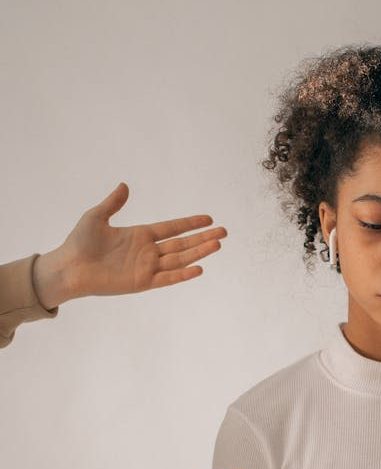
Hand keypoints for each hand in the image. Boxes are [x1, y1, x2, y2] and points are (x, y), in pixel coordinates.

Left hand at [33, 182, 227, 308]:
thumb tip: (125, 186)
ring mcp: (147, 268)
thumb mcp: (96, 217)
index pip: (173, 228)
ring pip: (180, 259)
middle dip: (203, 238)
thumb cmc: (79, 242)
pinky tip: (199, 268)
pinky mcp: (143, 282)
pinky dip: (183, 274)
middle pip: (183, 244)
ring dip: (199, 252)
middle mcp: (148, 252)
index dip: (190, 223)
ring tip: (217, 245)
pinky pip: (168, 278)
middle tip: (224, 232)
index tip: (208, 219)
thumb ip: (113, 203)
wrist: (69, 268)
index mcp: (140, 235)